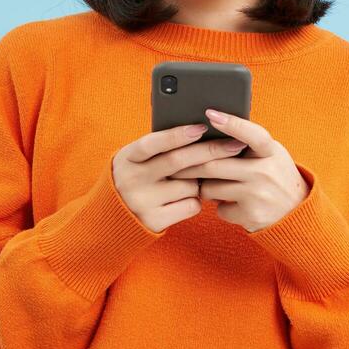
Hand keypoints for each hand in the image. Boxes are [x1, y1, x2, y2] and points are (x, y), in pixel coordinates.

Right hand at [112, 122, 248, 232]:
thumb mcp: (137, 160)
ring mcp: (142, 202)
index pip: (153, 143)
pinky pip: (191, 205)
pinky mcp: (155, 221)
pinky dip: (196, 200)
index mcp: (126, 158)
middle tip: (234, 144)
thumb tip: (202, 131)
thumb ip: (159, 148)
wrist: (114, 218)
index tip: (202, 127)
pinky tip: (185, 198)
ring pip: (189, 185)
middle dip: (210, 151)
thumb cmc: (138, 178)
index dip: (178, 134)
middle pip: (177, 161)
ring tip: (192, 180)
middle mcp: (131, 179)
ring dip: (201, 181)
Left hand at [169, 108, 308, 232]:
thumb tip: (212, 127)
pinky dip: (220, 206)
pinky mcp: (250, 215)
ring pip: (211, 188)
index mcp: (271, 152)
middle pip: (214, 164)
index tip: (210, 113)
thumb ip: (249, 143)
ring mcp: (258, 194)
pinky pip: (219, 208)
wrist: (296, 213)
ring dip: (204, 186)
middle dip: (190, 164)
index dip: (231, 123)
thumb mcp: (271, 155)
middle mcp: (266, 172)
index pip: (251, 134)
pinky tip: (232, 203)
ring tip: (210, 183)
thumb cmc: (275, 175)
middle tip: (174, 161)